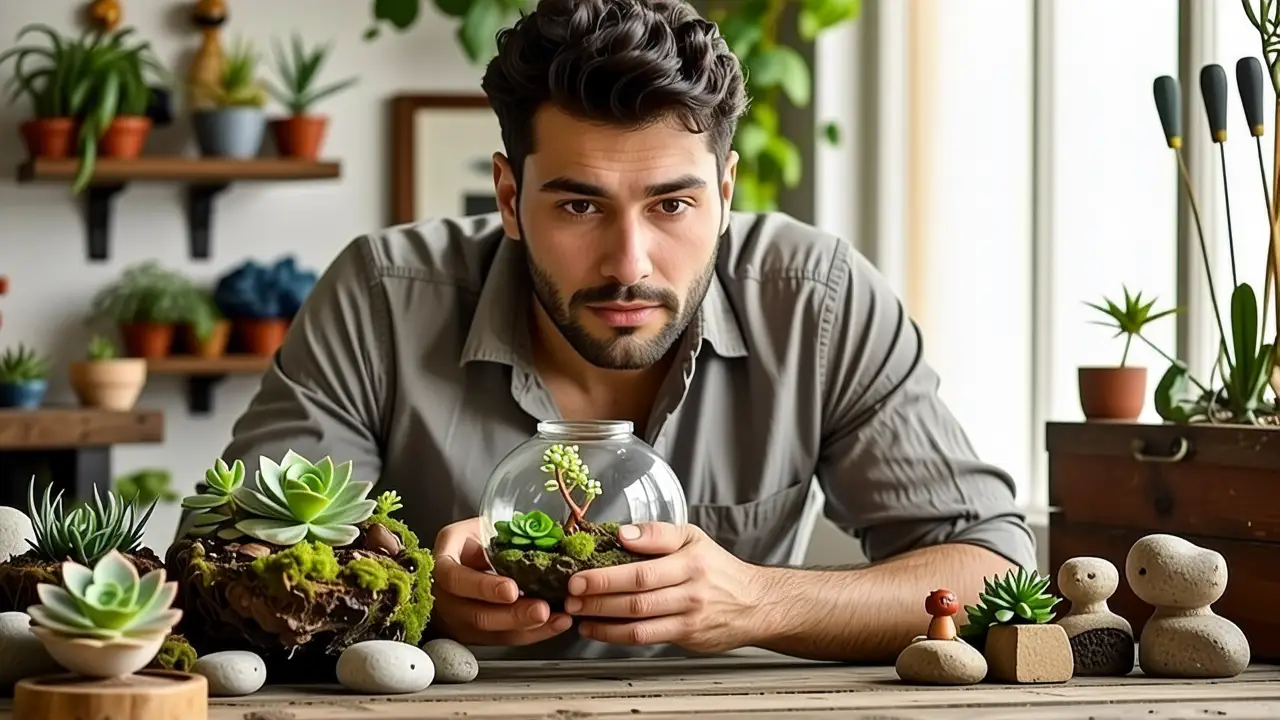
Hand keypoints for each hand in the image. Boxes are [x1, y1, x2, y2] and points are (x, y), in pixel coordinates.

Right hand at [430, 517, 572, 644]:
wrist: (464, 557)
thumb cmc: (475, 540)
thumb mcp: (482, 527)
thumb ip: (506, 533)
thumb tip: (547, 532)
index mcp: (443, 561)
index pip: (455, 578)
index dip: (483, 587)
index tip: (512, 590)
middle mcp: (445, 595)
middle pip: (475, 614)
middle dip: (513, 615)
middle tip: (542, 610)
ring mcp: (459, 619)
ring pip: (491, 632)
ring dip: (528, 628)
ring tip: (555, 618)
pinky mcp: (475, 634)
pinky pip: (504, 638)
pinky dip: (533, 633)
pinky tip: (555, 624)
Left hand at [564, 522, 765, 652]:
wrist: (755, 603)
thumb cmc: (717, 568)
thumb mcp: (693, 538)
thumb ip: (657, 533)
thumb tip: (622, 533)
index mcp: (689, 560)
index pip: (642, 570)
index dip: (606, 576)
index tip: (579, 575)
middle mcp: (690, 590)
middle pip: (637, 597)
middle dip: (598, 598)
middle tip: (571, 596)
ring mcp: (688, 616)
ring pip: (638, 622)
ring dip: (602, 619)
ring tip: (578, 613)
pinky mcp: (685, 637)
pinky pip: (645, 638)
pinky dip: (616, 635)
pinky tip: (597, 629)